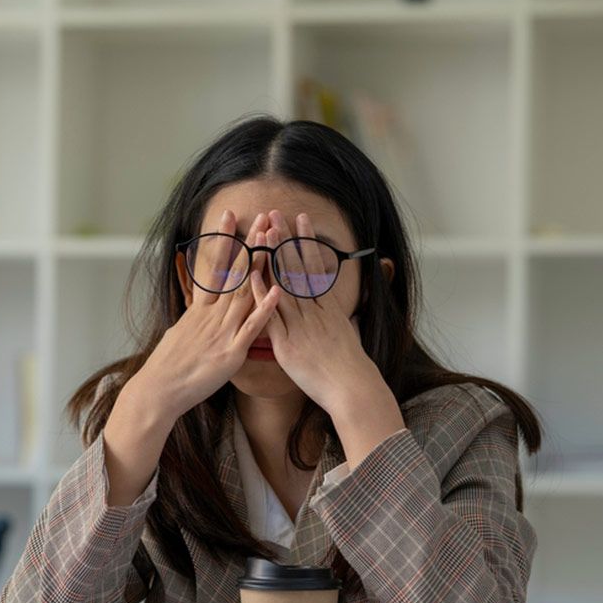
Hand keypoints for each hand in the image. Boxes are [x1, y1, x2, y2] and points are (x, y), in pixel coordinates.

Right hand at [135, 209, 280, 420]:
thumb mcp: (180, 333)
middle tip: (262, 216)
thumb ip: (195, 319)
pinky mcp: (231, 352)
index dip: (223, 240)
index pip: (214, 266)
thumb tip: (198, 309)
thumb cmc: (169, 367)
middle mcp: (211, 315)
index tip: (230, 215)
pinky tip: (277, 291)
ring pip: (245, 292)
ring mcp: (222, 332)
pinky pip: (251, 328)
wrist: (159, 390)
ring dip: (261, 265)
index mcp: (200, 310)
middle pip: (235, 273)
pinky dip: (264, 309)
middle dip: (250, 243)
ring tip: (273, 240)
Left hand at [250, 210, 404, 462]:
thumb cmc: (350, 367)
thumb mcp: (348, 334)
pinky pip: (271, 315)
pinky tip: (251, 275)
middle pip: (297, 269)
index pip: (315, 267)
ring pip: (284, 284)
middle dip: (286, 240)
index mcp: (328, 308)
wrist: (351, 388)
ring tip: (264, 232)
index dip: (306, 243)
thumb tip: (339, 309)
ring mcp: (300, 325)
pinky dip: (261, 295)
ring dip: (273, 257)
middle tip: (276, 214)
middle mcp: (314, 311)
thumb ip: (338, 319)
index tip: (300, 221)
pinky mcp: (287, 343)